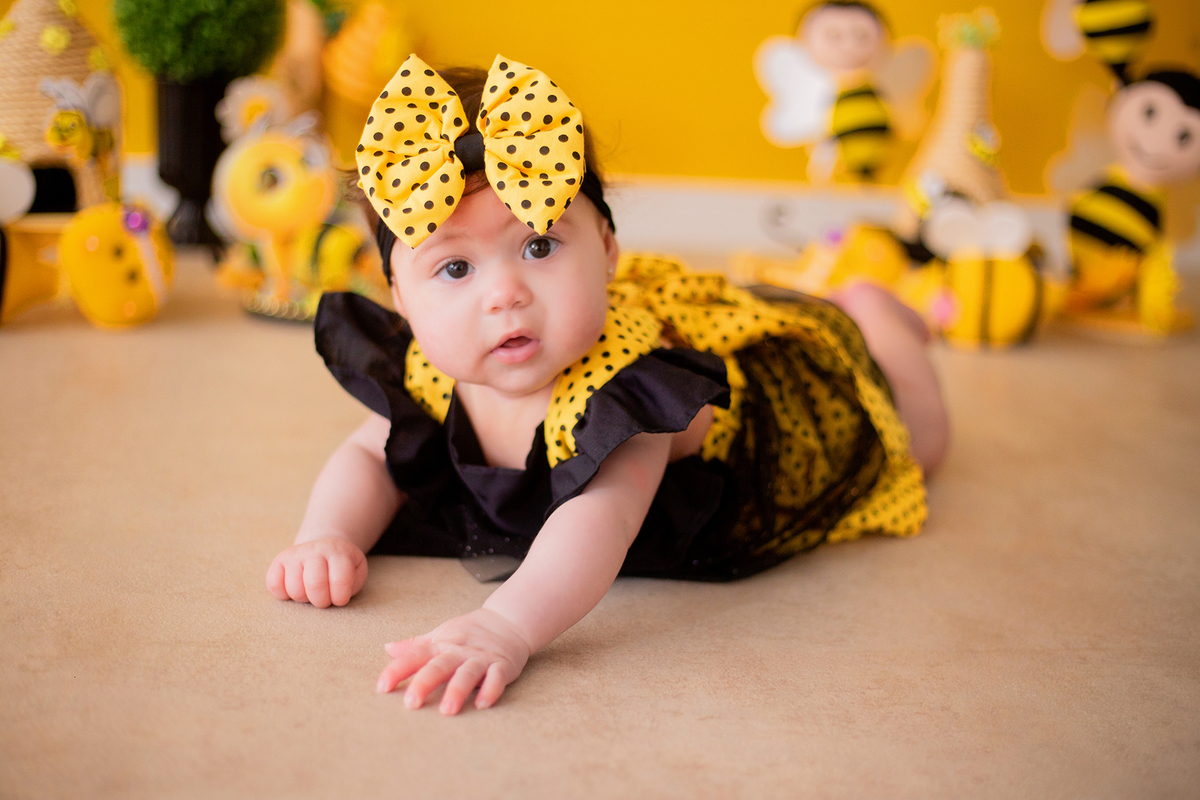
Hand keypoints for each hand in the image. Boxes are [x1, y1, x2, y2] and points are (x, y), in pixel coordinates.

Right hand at [266, 536, 367, 607]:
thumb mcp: (356, 570)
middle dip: (321, 601)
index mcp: (338, 552)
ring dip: (304, 598)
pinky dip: (283, 594)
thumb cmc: (342, 566)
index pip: (340, 579)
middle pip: (314, 583)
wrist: (324, 547)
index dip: (340, 596)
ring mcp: (295, 554)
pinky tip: (295, 589)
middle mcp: (315, 550)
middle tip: (325, 600)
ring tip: (311, 593)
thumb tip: (338, 595)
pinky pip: (274, 584)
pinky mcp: (279, 561)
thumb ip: (352, 583)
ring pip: (294, 587)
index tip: (340, 599)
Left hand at [377, 608, 530, 714]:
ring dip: (457, 690)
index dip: (398, 670)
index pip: (416, 656)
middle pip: (439, 666)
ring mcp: (481, 658)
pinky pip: (497, 677)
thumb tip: (387, 648)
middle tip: (411, 703)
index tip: (382, 687)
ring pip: (467, 673)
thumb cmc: (470, 632)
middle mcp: (459, 651)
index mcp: (442, 645)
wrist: (508, 620)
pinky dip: (491, 689)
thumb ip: (416, 645)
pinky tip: (482, 704)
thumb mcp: (441, 634)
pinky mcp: (502, 665)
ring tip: (447, 710)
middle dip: (424, 683)